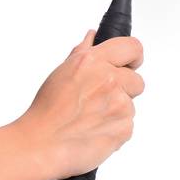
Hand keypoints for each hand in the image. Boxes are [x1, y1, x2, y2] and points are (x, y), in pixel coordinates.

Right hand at [18, 28, 144, 179]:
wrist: (41, 144)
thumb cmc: (46, 111)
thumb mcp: (62, 72)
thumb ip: (83, 52)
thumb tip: (92, 36)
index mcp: (93, 61)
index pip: (133, 47)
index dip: (134, 57)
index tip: (131, 64)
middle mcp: (109, 79)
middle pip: (137, 80)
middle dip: (124, 89)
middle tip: (100, 100)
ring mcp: (120, 104)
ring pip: (131, 106)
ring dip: (116, 111)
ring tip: (90, 119)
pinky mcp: (125, 127)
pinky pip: (128, 125)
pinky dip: (115, 129)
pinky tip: (94, 131)